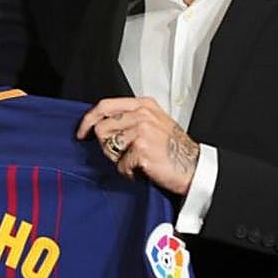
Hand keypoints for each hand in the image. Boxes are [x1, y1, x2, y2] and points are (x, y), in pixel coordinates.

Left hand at [77, 97, 198, 194]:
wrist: (195, 168)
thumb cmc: (176, 149)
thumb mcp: (156, 122)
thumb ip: (131, 118)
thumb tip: (102, 124)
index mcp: (144, 105)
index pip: (104, 106)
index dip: (88, 120)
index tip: (82, 132)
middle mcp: (142, 114)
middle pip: (102, 128)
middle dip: (106, 147)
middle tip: (121, 155)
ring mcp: (142, 131)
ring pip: (108, 147)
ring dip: (118, 160)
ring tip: (135, 162)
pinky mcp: (141, 149)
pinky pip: (120, 165)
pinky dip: (129, 172)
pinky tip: (143, 170)